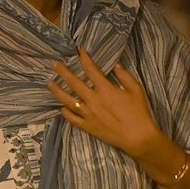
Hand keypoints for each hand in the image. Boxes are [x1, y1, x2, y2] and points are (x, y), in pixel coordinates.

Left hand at [49, 48, 166, 160]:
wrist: (138, 138)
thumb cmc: (139, 113)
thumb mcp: (136, 90)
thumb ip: (125, 76)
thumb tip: (116, 66)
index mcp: (105, 89)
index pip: (91, 69)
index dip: (84, 58)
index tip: (80, 50)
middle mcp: (92, 99)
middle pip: (73, 82)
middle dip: (63, 72)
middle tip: (54, 64)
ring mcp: (88, 114)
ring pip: (67, 100)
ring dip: (57, 91)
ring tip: (49, 84)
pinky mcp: (87, 127)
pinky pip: (72, 118)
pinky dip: (65, 112)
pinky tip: (61, 107)